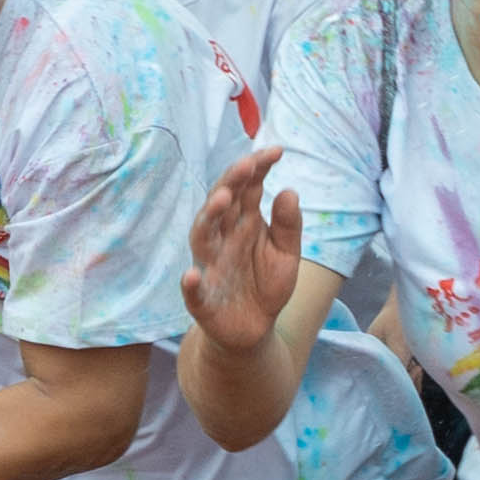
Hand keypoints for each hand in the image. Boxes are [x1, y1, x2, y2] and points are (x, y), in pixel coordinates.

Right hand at [181, 142, 302, 360]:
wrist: (254, 328)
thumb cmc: (266, 284)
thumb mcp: (286, 254)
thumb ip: (287, 225)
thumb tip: (290, 191)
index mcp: (243, 223)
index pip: (247, 189)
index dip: (257, 169)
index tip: (275, 151)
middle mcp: (222, 238)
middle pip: (221, 205)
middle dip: (231, 183)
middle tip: (246, 165)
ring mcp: (210, 266)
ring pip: (202, 238)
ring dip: (209, 218)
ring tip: (222, 200)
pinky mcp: (202, 299)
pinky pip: (193, 291)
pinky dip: (190, 284)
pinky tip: (192, 276)